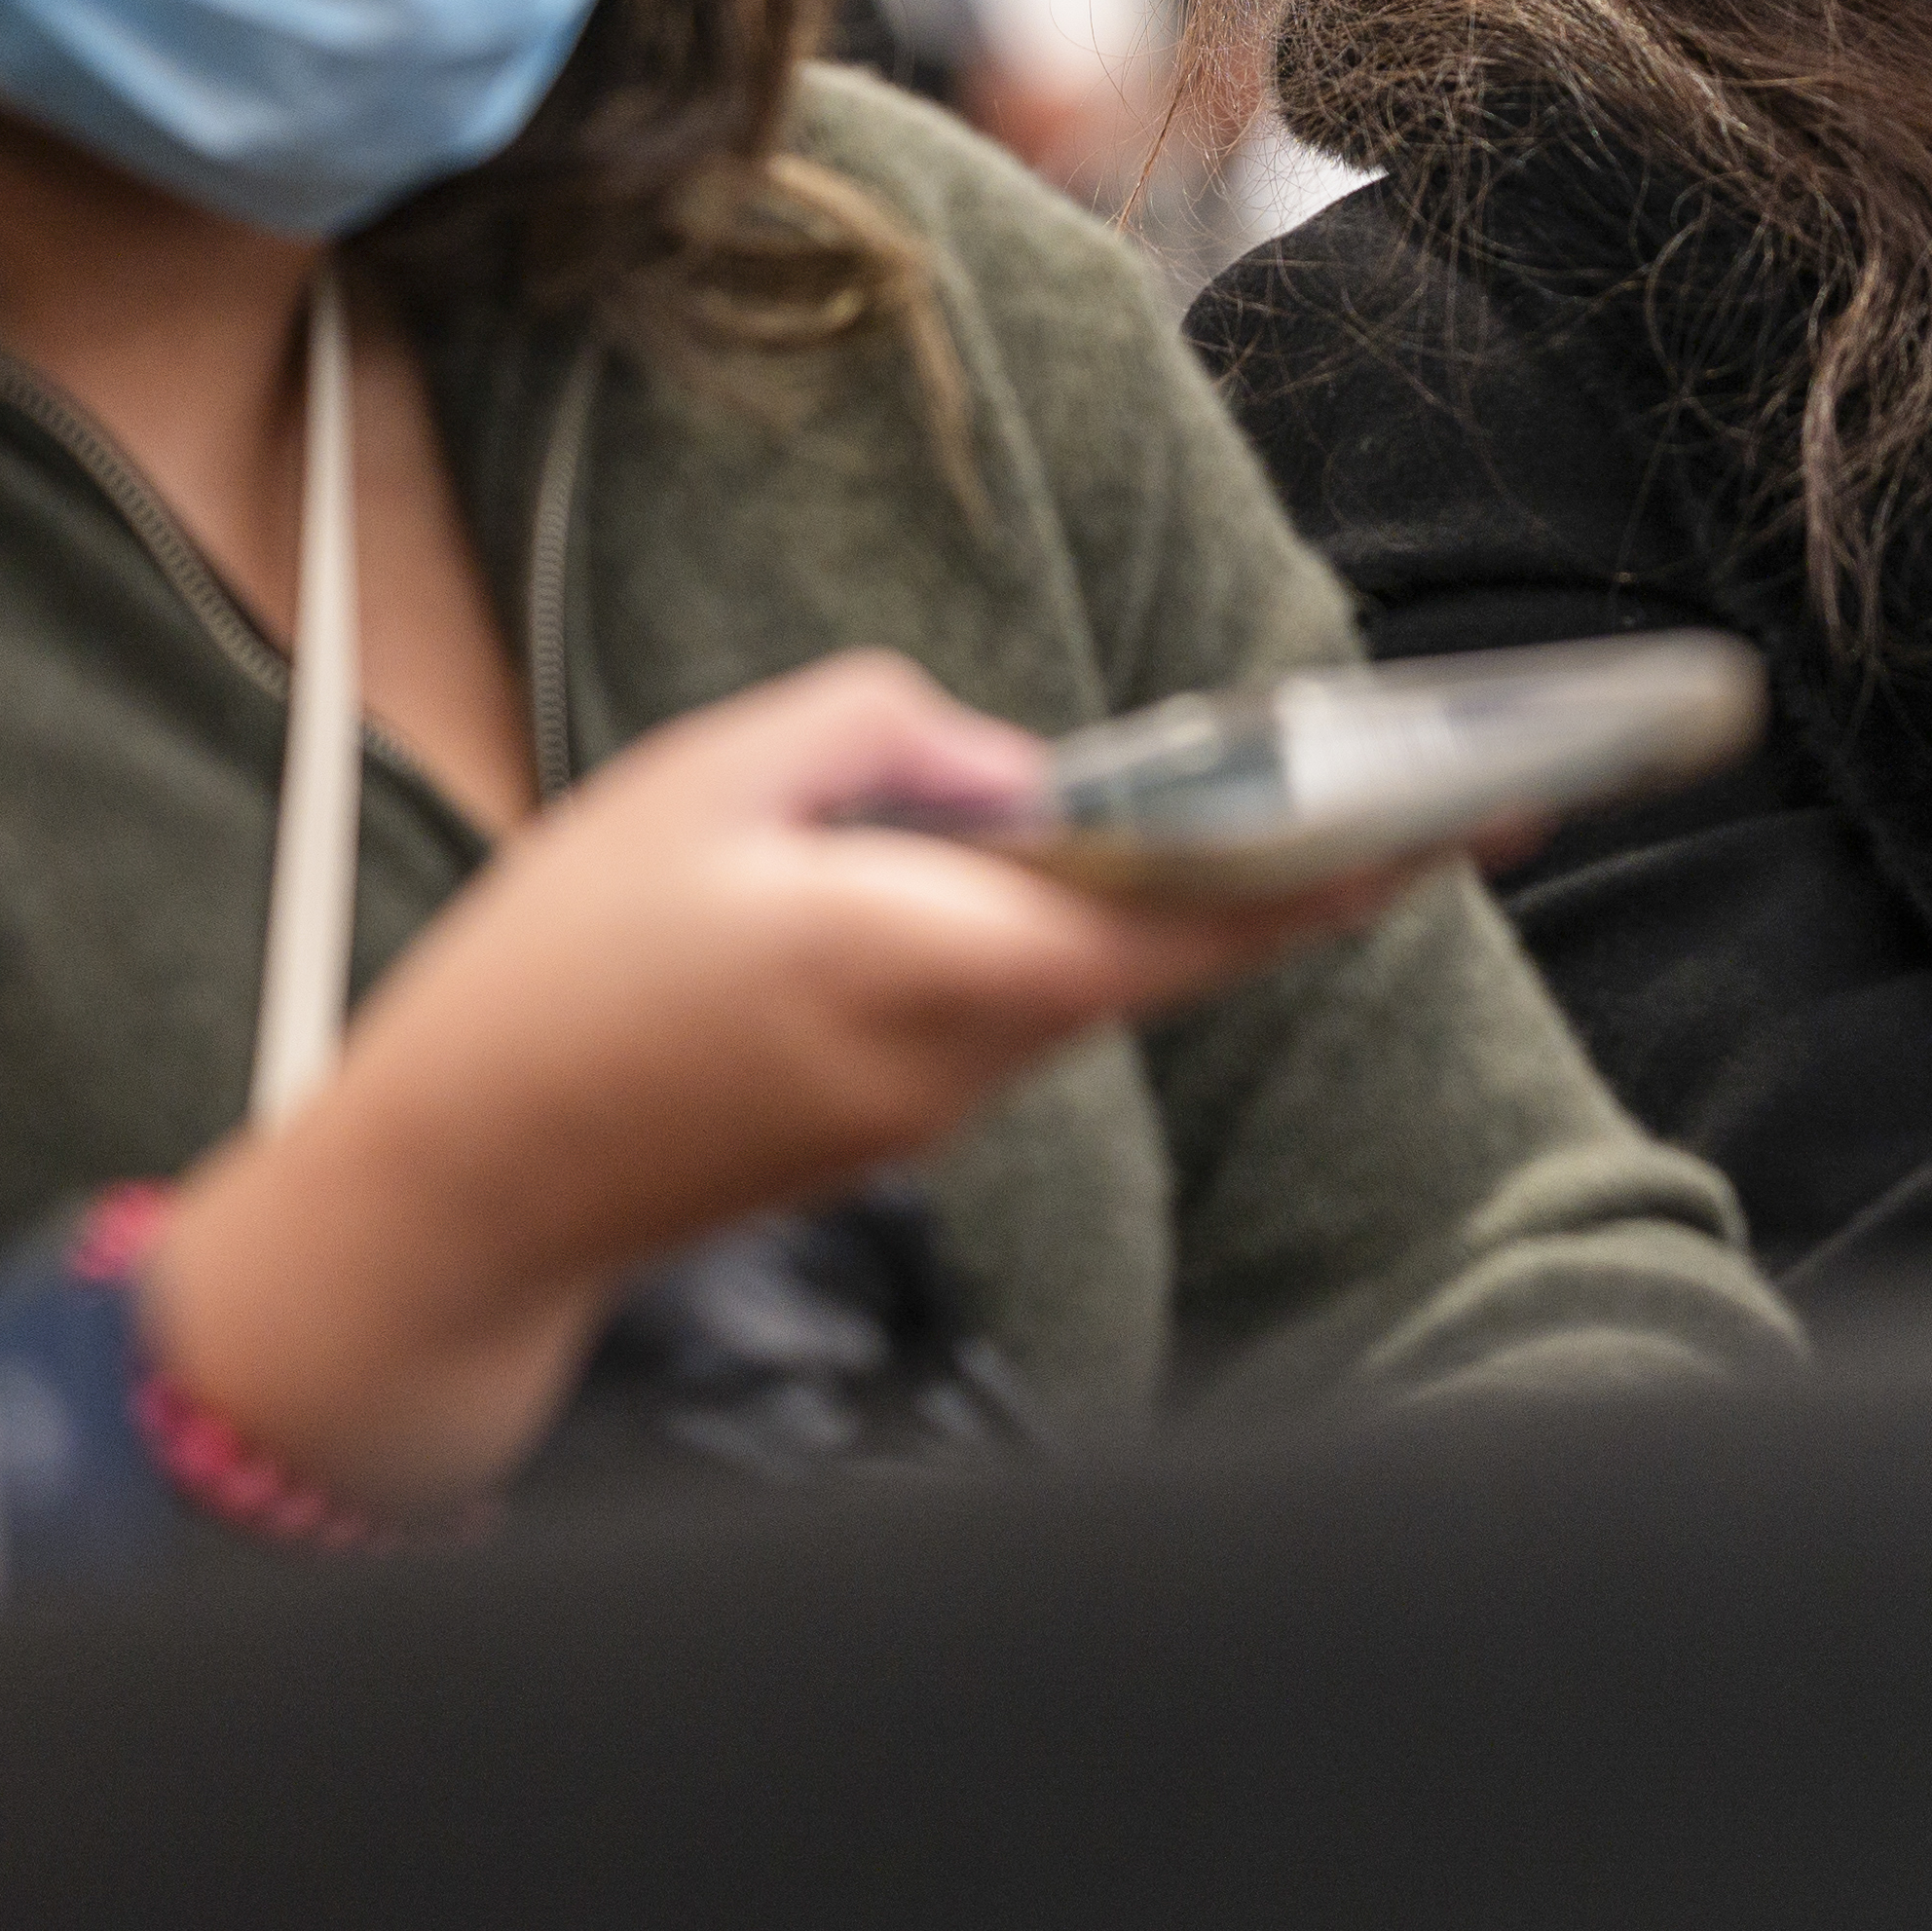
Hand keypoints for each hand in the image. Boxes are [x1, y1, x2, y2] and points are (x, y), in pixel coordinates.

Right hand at [142, 654, 1410, 1512]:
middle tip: (1448, 788)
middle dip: (1295, 862)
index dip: (1353, 858)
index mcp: (949, 958)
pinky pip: (999, 1002)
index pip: (1205, 910)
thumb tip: (1009, 771)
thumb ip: (888, 735)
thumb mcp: (711, 779)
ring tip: (1199, 786)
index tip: (1477, 812)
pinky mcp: (892, 1129)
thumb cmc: (560, 974)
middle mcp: (977, 1055)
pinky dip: (1031, 928)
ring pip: (1077, 966)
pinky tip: (994, 864)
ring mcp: (939, 1109)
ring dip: (1128, 882)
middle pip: (1171, 943)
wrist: (455, 1196)